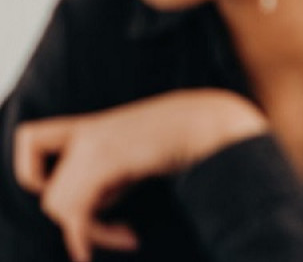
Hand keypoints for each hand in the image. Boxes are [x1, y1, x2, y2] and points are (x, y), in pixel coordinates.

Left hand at [14, 89, 267, 261]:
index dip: (36, 173)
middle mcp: (88, 132)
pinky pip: (78, 211)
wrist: (214, 121)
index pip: (31, 139)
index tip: (80, 193)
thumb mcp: (145, 152)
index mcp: (94, 126)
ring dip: (92, 232)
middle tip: (121, 230)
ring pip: (59, 206)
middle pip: (50, 192)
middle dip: (79, 220)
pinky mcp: (105, 158)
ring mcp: (94, 143)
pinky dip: (95, 236)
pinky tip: (131, 238)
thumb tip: (111, 195)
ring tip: (129, 235)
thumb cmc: (193, 136)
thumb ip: (119, 168)